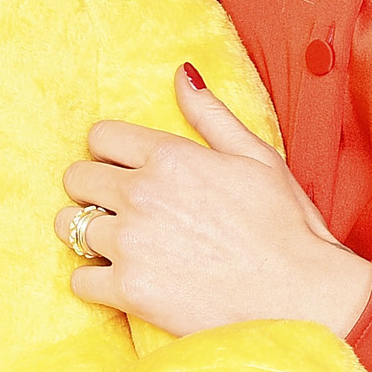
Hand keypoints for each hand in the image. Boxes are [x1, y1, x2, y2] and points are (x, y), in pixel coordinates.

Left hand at [57, 66, 371, 339]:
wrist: (302, 298)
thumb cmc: (286, 226)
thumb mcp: (256, 156)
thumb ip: (210, 114)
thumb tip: (181, 73)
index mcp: (169, 156)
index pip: (100, 136)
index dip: (109, 151)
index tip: (123, 168)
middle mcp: (141, 195)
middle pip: (77, 178)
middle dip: (92, 189)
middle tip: (117, 207)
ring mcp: (131, 244)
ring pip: (69, 227)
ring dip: (88, 233)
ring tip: (116, 244)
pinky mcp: (130, 291)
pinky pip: (80, 280)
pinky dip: (93, 281)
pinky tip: (118, 279)